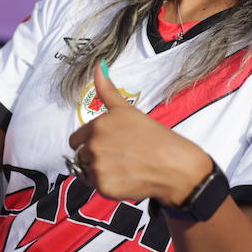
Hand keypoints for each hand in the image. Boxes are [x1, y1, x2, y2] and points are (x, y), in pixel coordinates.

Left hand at [66, 63, 211, 204]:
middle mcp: (94, 145)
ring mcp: (98, 167)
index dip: (93, 142)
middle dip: (95, 156)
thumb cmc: (154, 136)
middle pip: (80, 156)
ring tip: (124, 166)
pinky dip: (108, 185)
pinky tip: (126, 178)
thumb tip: (98, 65)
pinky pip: (97, 186)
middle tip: (119, 156)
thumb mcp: (128, 110)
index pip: (77, 139)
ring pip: (86, 172)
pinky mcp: (104, 187)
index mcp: (98, 125)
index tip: (112, 143)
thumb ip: (108, 90)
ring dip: (100, 171)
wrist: (174, 165)